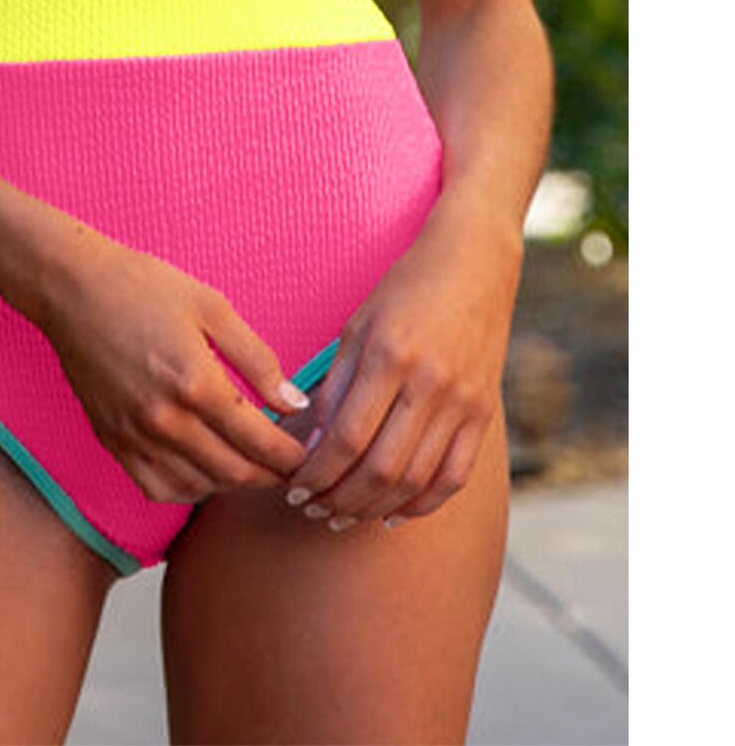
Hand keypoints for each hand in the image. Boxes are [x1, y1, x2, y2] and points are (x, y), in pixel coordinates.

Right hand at [38, 235, 309, 504]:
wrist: (73, 290)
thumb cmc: (145, 288)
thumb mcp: (213, 308)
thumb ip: (257, 359)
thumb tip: (294, 403)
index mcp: (197, 383)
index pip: (259, 440)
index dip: (291, 456)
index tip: (308, 454)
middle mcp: (166, 419)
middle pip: (234, 472)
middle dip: (270, 475)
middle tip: (289, 466)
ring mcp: (135, 436)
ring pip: (199, 486)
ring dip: (233, 484)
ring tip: (252, 467)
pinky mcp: (112, 441)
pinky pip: (157, 488)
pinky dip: (189, 489)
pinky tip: (204, 472)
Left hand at [281, 207, 522, 528]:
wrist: (475, 263)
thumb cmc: (406, 288)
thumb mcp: (358, 325)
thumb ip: (336, 385)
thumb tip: (312, 444)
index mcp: (389, 356)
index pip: (346, 437)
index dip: (317, 473)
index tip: (294, 487)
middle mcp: (429, 383)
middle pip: (380, 468)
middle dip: (340, 498)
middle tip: (314, 509)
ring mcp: (463, 402)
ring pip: (415, 480)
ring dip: (374, 507)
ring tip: (343, 515)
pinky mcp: (485, 414)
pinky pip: (454, 477)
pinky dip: (422, 504)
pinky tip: (392, 514)